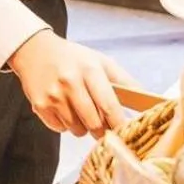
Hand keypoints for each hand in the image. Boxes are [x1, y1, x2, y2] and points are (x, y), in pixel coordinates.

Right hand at [8, 30, 137, 136]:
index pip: (109, 106)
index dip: (118, 124)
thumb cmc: (72, 58)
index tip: (124, 133)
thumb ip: (125, 81)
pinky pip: (61, 129)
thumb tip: (148, 98)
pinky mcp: (40, 106)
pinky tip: (63, 108)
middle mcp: (70, 82)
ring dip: (82, 127)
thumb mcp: (100, 62)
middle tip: (102, 123)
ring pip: (77, 130)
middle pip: (94, 123)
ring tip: (79, 109)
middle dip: (102, 129)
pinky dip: (65, 125)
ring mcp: (53, 96)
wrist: (34, 50)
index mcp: (89, 70)